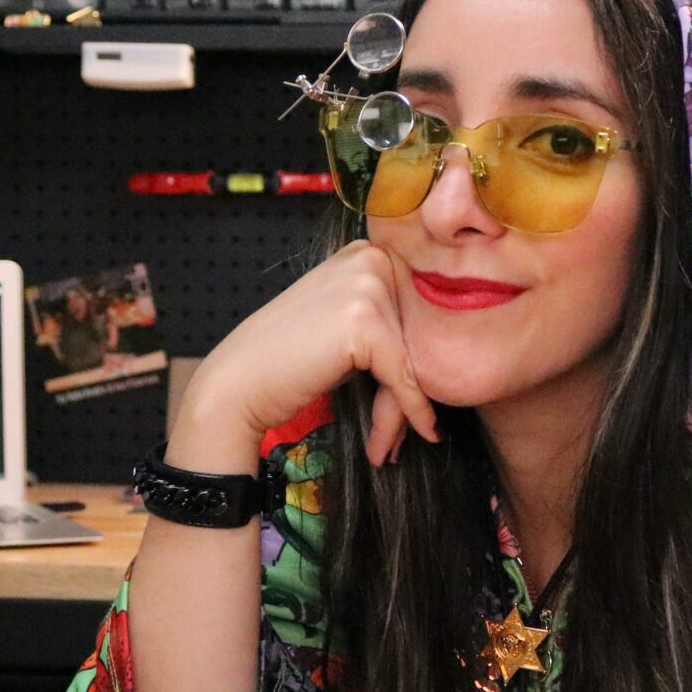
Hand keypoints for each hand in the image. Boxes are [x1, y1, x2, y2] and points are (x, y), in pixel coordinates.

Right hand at [173, 241, 441, 469]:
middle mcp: (371, 257)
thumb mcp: (347, 327)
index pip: (422, 307)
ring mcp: (367, 284)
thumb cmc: (291, 361)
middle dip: (418, 384)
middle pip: (422, 330)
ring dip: (410, 404)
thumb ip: (392, 323)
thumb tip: (451, 351)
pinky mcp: (365, 320)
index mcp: (368, 252)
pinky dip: (414, 409)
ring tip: (394, 439)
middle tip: (409, 430)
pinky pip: (406, 374)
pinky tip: (424, 432)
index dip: (423, 355)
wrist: (240, 383)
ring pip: (417, 355)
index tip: (419, 400)